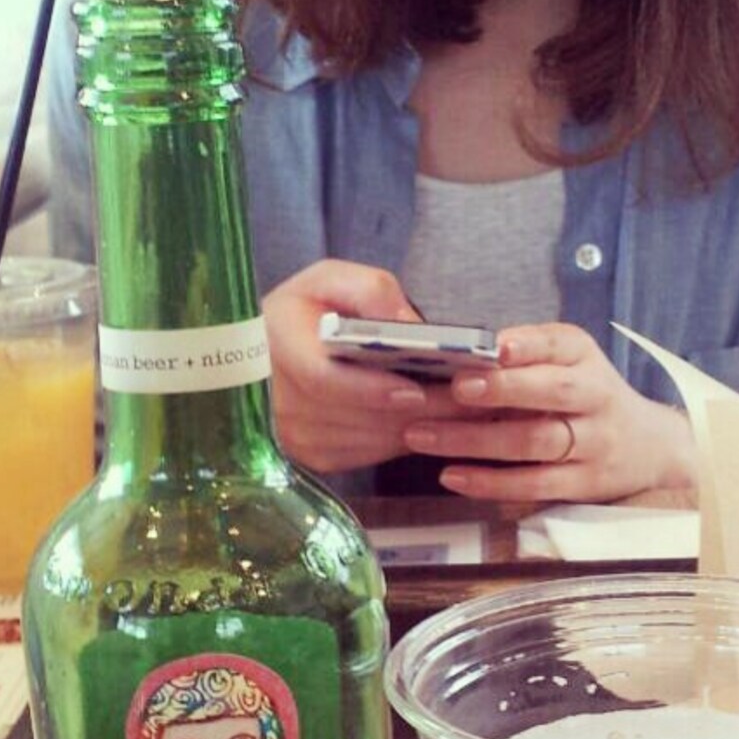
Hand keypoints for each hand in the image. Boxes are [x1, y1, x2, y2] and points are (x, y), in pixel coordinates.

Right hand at [264, 260, 455, 473]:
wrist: (263, 356)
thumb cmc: (300, 312)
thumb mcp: (326, 281)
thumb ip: (368, 292)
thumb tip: (408, 325)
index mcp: (279, 349)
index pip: (323, 380)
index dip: (371, 388)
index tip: (414, 389)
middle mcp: (282, 403)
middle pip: (362, 416)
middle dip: (423, 409)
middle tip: (475, 399)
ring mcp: (298, 437)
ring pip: (374, 439)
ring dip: (424, 427)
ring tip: (471, 409)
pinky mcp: (316, 457)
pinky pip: (373, 453)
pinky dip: (409, 437)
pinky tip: (440, 419)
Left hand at [402, 322, 696, 502]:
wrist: (650, 447)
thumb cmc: (587, 396)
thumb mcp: (569, 362)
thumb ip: (524, 356)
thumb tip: (455, 352)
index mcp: (584, 357)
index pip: (559, 344)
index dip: (528, 345)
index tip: (493, 346)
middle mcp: (595, 396)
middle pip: (552, 392)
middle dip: (502, 390)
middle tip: (454, 388)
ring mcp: (594, 443)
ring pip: (535, 441)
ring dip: (475, 440)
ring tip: (423, 436)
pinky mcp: (585, 484)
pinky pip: (534, 485)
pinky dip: (491, 482)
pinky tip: (452, 475)